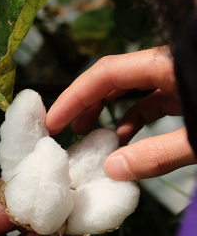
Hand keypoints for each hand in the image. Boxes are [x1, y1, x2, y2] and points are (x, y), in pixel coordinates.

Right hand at [45, 47, 196, 180]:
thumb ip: (159, 154)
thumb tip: (112, 170)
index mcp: (165, 65)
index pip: (105, 74)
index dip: (73, 97)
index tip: (52, 122)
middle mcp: (163, 66)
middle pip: (110, 78)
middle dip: (81, 102)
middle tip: (61, 128)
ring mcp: (172, 78)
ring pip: (126, 88)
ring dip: (102, 109)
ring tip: (85, 132)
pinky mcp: (181, 91)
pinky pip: (146, 100)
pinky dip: (129, 118)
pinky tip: (122, 137)